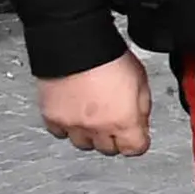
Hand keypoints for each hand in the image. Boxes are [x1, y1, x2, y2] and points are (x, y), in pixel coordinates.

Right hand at [38, 52, 153, 157]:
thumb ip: (142, 108)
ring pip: (83, 144)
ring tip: (93, 116)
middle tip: (113, 122)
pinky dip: (67, 126)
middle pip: (108, 149)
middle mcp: (98, 127)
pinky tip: (74, 113)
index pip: (135, 149)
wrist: (75, 44)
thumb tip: (141, 122)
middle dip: (114, 138)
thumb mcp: (141, 81)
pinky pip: (60, 132)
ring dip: (90, 134)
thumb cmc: (109, 57)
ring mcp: (73, 124)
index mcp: (124, 121)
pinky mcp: (52, 117)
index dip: (137, 141)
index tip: (136, 136)